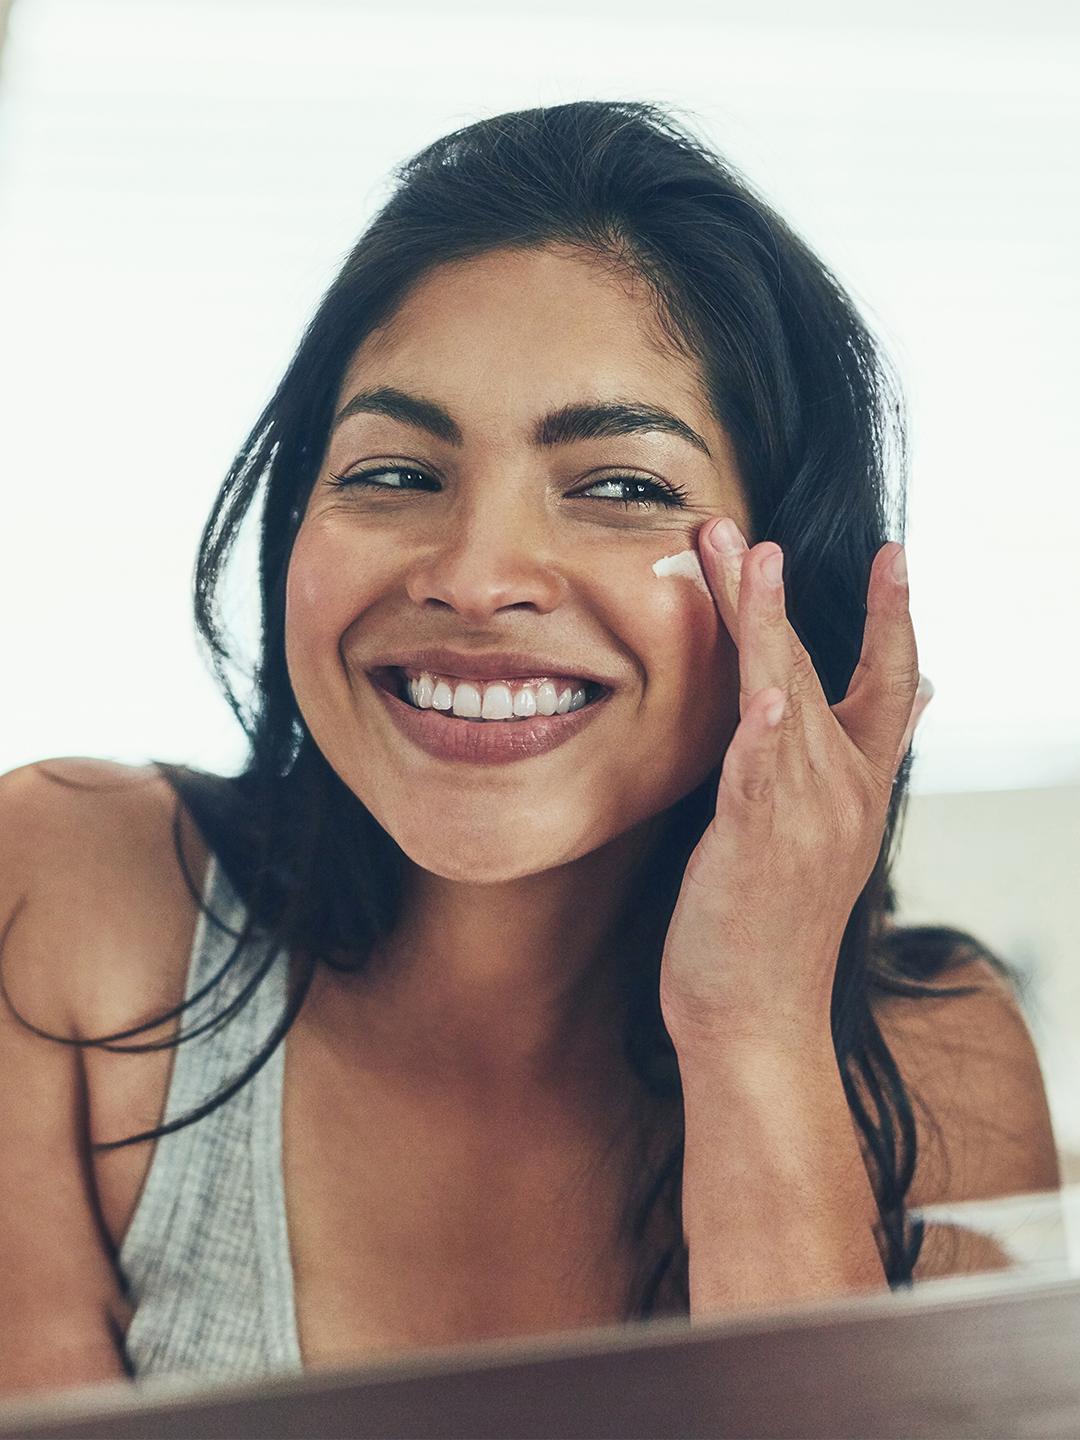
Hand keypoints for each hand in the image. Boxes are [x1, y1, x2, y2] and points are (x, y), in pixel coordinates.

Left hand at [658, 519, 932, 1053]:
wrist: (756, 1020)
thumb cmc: (773, 924)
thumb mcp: (819, 835)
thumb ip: (848, 761)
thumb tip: (906, 698)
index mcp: (857, 786)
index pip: (892, 684)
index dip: (895, 618)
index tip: (895, 554)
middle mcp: (842, 792)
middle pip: (813, 668)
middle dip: (771, 593)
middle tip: (738, 529)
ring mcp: (805, 818)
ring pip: (787, 700)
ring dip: (764, 625)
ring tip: (747, 557)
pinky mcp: (759, 847)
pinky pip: (763, 775)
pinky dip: (766, 730)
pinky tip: (763, 691)